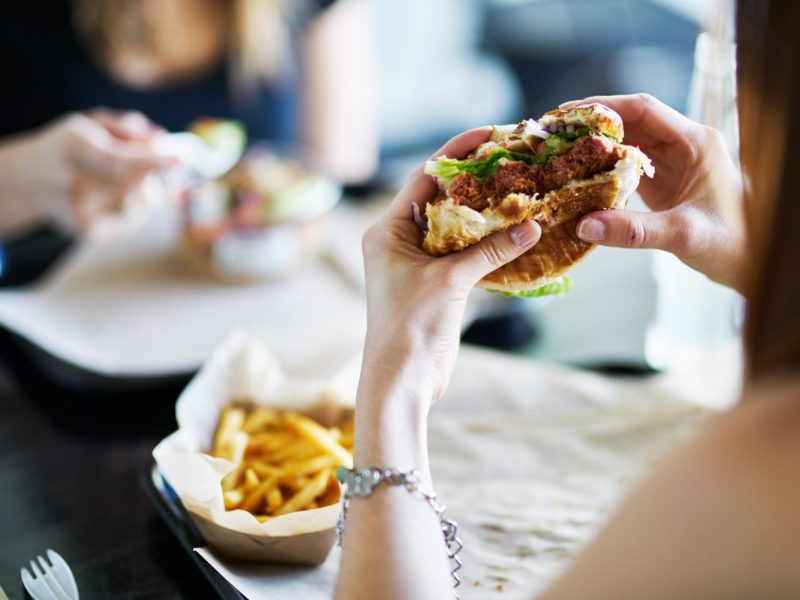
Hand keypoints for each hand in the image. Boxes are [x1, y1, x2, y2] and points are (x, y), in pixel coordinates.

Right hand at [25, 109, 171, 239]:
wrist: (29, 179)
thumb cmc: (70, 145)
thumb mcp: (91, 123)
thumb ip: (128, 128)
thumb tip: (161, 140)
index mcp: (73, 149)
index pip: (118, 163)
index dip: (152, 163)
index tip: (181, 158)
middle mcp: (74, 184)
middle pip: (134, 187)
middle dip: (157, 175)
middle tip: (166, 163)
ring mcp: (81, 213)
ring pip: (141, 205)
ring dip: (147, 189)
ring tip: (124, 178)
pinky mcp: (89, 232)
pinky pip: (134, 219)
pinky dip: (137, 205)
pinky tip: (117, 195)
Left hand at [359, 128, 541, 414]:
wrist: (403, 379)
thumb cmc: (411, 327)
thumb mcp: (450, 282)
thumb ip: (489, 251)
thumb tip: (533, 225)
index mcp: (388, 230)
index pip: (425, 177)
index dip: (457, 153)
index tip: (489, 134)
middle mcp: (400, 240)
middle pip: (442, 197)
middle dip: (476, 181)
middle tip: (513, 160)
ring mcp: (418, 262)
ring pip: (456, 225)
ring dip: (485, 213)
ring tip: (520, 190)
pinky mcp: (436, 282)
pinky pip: (464, 252)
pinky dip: (488, 242)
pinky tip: (515, 231)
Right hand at [568, 94, 744, 290]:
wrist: (755, 261)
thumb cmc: (732, 243)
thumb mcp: (683, 235)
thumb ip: (633, 231)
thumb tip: (584, 225)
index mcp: (696, 142)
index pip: (644, 110)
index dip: (605, 107)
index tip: (569, 113)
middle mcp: (684, 145)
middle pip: (632, 121)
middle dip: (593, 125)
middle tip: (555, 132)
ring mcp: (674, 163)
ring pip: (628, 143)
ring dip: (596, 147)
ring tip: (560, 151)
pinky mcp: (665, 182)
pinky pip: (628, 167)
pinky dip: (603, 170)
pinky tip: (580, 177)